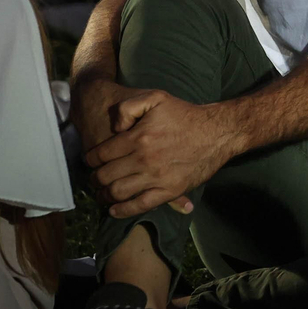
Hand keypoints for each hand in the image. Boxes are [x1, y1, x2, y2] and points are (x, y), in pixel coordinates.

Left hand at [84, 90, 241, 217]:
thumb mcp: (156, 97)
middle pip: (105, 175)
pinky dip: (122, 211)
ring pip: (117, 192)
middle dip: (94, 178)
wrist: (218, 132)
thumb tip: (114, 128)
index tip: (90, 162)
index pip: (101, 154)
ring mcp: (156, 177)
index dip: (90, 159)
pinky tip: (114, 210)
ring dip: (104, 195)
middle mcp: (144, 159)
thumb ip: (128, 107)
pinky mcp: (169, 190)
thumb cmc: (186, 114)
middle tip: (94, 178)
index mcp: (138, 138)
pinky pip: (139, 206)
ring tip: (102, 193)